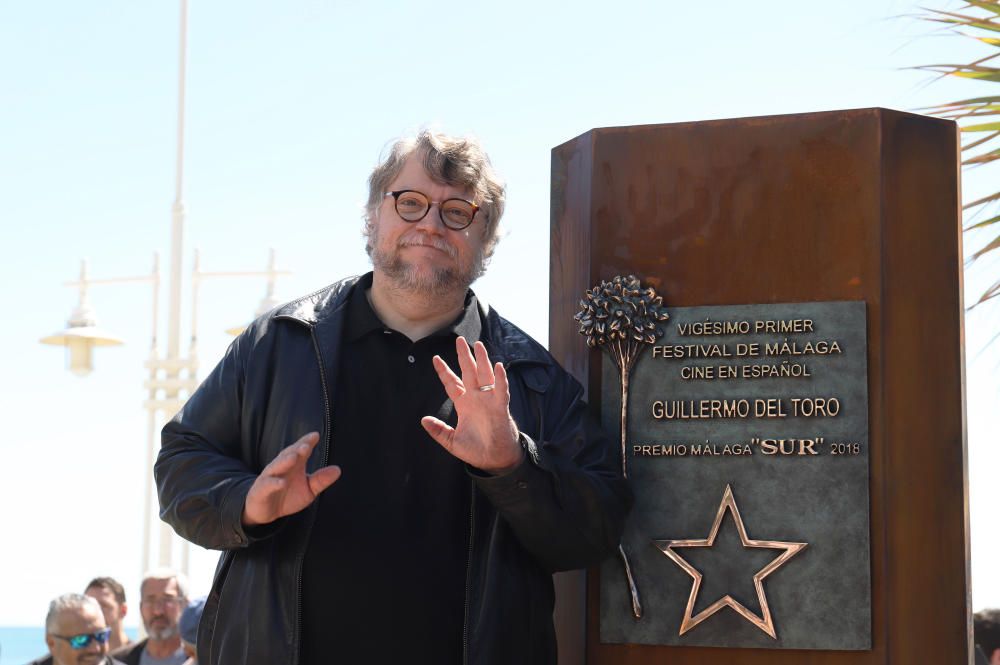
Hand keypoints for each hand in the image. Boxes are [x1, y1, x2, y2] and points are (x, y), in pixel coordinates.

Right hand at [242, 432, 340, 526]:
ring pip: (276, 466)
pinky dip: (274, 483)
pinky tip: (282, 483)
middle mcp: (281, 467)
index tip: (315, 435)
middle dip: (296, 449)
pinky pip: (267, 485)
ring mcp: (270, 477)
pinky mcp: (261, 490)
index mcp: (294, 465)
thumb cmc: (288, 496)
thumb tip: (338, 469)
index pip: (301, 450)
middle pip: (288, 455)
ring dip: (285, 461)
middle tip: (306, 445)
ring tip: (294, 457)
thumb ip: (321, 480)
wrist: (267, 511)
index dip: (307, 442)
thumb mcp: (309, 490)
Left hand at [422, 337, 524, 474]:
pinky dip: (500, 379)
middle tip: (459, 340)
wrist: (494, 460)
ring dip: (482, 360)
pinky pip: (501, 390)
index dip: (444, 371)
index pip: (452, 383)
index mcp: (464, 404)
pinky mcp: (500, 407)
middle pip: (468, 372)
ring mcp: (488, 401)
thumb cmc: (476, 450)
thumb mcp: (452, 441)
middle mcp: (476, 398)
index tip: (435, 358)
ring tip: (478, 344)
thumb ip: (438, 431)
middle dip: (463, 356)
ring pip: (484, 375)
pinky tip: (498, 366)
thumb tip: (423, 420)